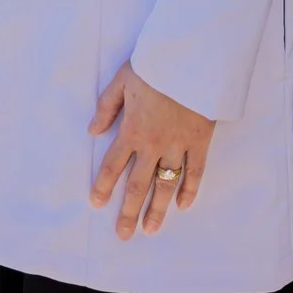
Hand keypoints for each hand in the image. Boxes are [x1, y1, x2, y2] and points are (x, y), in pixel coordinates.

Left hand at [89, 62, 213, 238]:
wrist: (194, 58)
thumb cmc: (156, 65)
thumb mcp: (122, 79)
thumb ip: (107, 107)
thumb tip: (92, 131)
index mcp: (132, 129)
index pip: (113, 165)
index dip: (103, 186)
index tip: (97, 204)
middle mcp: (153, 143)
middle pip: (138, 184)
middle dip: (129, 211)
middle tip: (124, 234)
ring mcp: (178, 144)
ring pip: (166, 183)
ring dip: (158, 208)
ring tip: (151, 229)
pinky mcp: (200, 141)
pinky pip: (195, 171)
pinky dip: (190, 189)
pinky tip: (184, 205)